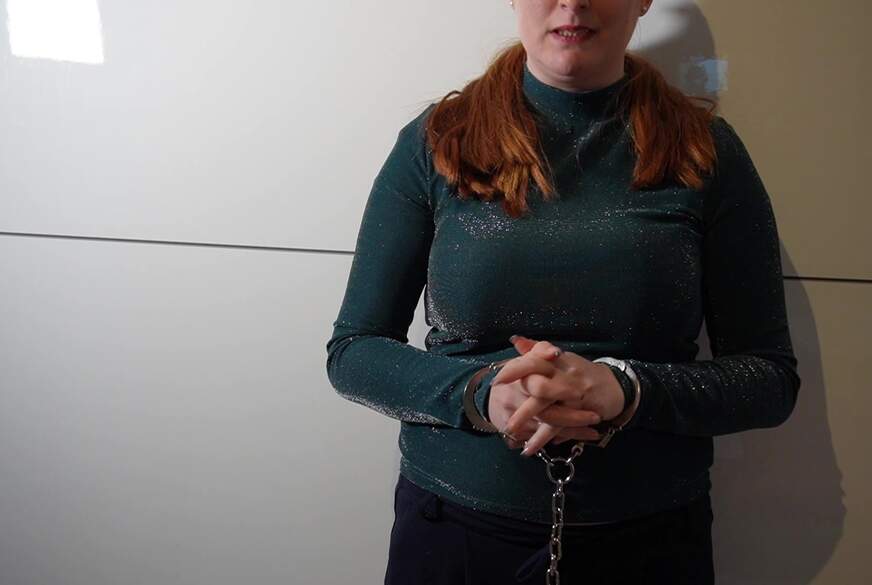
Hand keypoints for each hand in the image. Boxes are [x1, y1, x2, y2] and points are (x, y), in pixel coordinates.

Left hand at [495, 335, 625, 454]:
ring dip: (527, 419)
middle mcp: (564, 374)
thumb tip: (515, 340)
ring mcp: (572, 393)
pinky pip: (558, 426)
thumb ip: (536, 350)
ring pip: (546, 407)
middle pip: (537, 385)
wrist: (615, 385)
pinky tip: (529, 447)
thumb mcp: (560, 359)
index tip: (496, 380)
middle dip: (516, 396)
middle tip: (499, 410)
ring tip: (509, 429)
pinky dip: (542, 437)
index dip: (513, 370)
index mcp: (556, 360)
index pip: (532, 361)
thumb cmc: (582, 372)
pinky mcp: (580, 410)